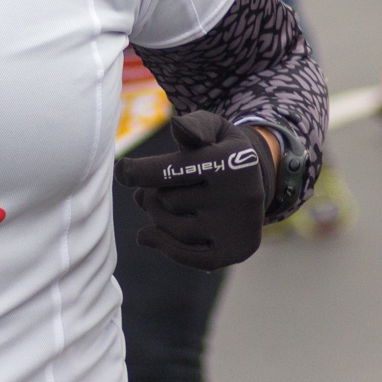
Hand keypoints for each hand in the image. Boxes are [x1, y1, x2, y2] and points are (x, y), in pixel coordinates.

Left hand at [114, 111, 277, 270]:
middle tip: (155, 188)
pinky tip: (146, 236)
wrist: (259, 181)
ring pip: (171, 227)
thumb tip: (176, 125)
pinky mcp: (237, 250)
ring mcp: (238, 226)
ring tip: (162, 204)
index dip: (138, 172)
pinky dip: (164, 246)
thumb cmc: (221, 149)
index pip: (171, 170)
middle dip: (153, 193)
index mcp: (231, 160)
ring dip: (157, 217)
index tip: (121, 171)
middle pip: (166, 200)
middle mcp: (239, 195)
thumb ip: (192, 126)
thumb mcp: (214, 128)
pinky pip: (188, 256)